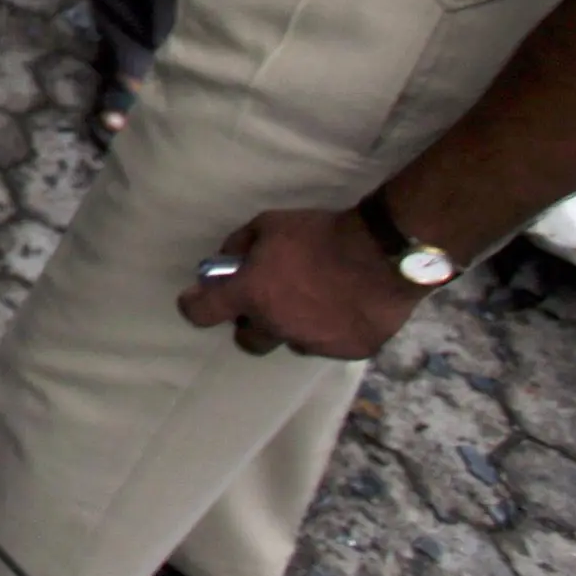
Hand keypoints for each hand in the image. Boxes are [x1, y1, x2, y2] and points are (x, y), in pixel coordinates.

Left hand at [177, 206, 424, 360]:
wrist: (382, 254)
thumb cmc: (321, 233)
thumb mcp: (270, 224)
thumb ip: (241, 245)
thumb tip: (227, 262)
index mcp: (251, 294)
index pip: (201, 313)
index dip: (194, 306)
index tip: (196, 299)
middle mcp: (276, 326)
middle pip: (248, 340)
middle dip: (250, 324)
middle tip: (266, 302)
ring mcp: (312, 343)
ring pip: (291, 341)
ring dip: (294, 325)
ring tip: (316, 299)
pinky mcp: (347, 352)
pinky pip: (329, 344)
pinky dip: (331, 329)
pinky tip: (346, 306)